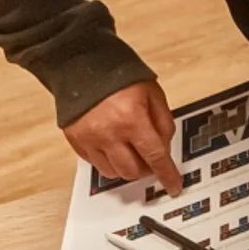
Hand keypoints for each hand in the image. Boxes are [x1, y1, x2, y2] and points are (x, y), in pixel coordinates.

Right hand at [61, 80, 180, 193]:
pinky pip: (95, 164)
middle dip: (146, 169)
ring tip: (129, 150)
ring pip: (113, 172)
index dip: (167, 175)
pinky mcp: (75, 139)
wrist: (80, 63)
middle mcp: (108, 132)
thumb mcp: (153, 94)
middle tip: (149, 158)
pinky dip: (108, 161)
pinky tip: (113, 146)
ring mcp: (88, 138)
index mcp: (131, 119)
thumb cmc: (119, 76)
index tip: (174, 186)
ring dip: (126, 167)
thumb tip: (165, 150)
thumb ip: (164, 124)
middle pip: (133, 171)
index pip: (155, 157)